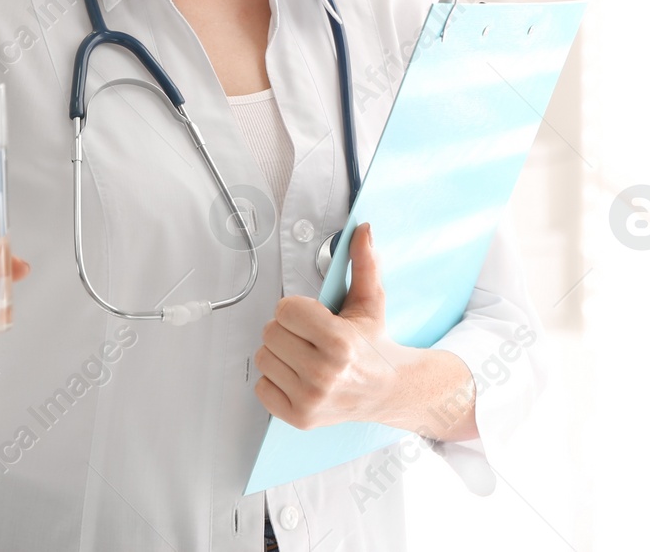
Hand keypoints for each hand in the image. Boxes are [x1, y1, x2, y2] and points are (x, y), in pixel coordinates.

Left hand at [253, 222, 406, 428]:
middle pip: (270, 333)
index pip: (285, 310)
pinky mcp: (299, 418)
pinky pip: (261, 388)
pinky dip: (276, 380)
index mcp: (339, 341)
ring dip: (280, 353)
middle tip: (309, 336)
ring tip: (305, 355)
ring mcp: (310, 399)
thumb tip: (363, 230)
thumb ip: (364, 263)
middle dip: (287, 329)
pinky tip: (299, 376)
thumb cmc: (374, 345)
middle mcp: (323, 373)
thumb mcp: (370, 302)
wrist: (388, 390)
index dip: (296, 308)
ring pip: (263, 359)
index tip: (312, 315)